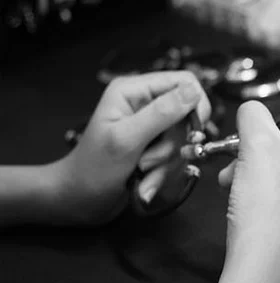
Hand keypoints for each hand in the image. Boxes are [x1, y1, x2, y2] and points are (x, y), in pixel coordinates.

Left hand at [51, 71, 210, 225]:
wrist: (79, 200)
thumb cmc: (94, 168)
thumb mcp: (128, 139)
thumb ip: (161, 114)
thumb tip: (194, 91)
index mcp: (134, 91)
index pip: (184, 83)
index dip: (196, 107)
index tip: (194, 135)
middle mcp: (144, 105)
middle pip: (187, 118)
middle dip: (174, 146)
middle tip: (150, 161)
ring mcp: (150, 129)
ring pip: (183, 142)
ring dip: (167, 165)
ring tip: (142, 176)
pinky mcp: (154, 150)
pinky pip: (176, 159)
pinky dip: (163, 175)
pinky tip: (144, 185)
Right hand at [218, 100, 279, 282]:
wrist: (259, 269)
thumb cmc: (269, 214)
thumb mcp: (258, 145)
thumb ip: (254, 115)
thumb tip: (251, 111)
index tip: (264, 143)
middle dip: (263, 155)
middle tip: (242, 162)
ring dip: (259, 174)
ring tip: (237, 182)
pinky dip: (265, 196)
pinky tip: (246, 201)